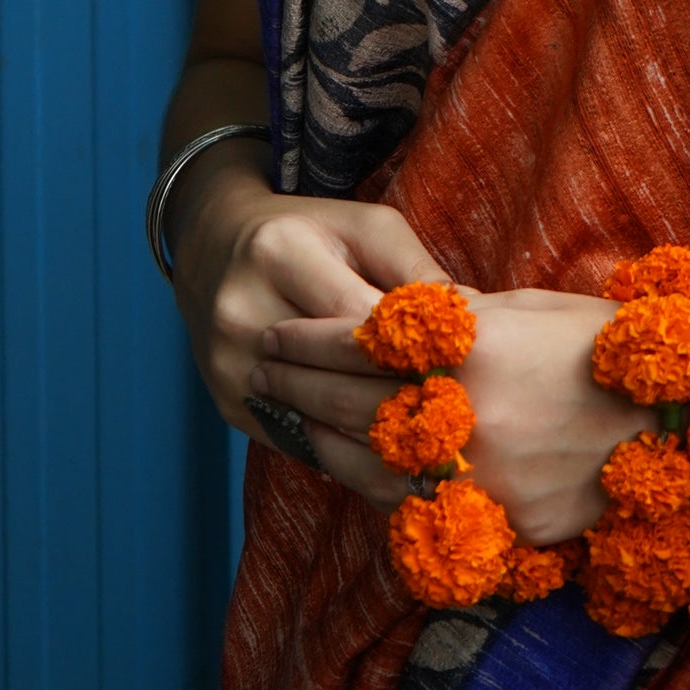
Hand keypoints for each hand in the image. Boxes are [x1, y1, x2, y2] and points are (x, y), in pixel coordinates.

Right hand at [170, 149, 445, 450]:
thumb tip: (470, 324)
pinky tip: (391, 461)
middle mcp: (243, 310)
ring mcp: (228, 363)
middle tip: (463, 423)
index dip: (418, 350)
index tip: (469, 373)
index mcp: (281, 253)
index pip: (361, 320)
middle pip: (339, 375)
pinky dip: (348, 454)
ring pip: (320, 420)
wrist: (219, 250)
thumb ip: (415, 269)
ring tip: (437, 455)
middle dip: (406, 399)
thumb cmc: (313, 234)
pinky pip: (300, 440)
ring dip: (380, 441)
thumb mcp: (367, 227)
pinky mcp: (229, 402)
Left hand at [254, 287, 650, 542]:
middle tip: (260, 368)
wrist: (682, 421)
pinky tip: (348, 471)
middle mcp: (466, 415)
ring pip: (369, 464)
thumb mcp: (533, 308)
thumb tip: (406, 324)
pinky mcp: (499, 523)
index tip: (278, 332)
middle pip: (351, 401)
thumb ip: (463, 318)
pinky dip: (372, 489)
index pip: (361, 342)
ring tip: (287, 419)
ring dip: (319, 439)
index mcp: (473, 347)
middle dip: (297, 383)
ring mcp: (479, 477)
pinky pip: (415, 510)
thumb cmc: (610, 346)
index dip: (310, 338)